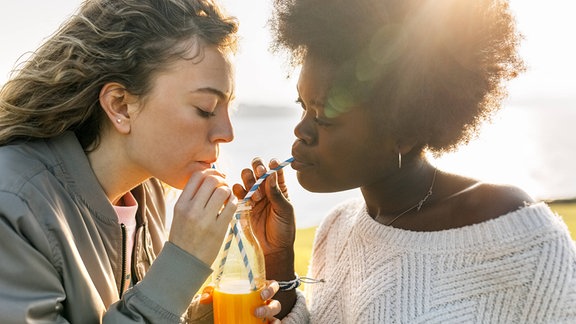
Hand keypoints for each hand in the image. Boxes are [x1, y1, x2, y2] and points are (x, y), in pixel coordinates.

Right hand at [169, 169, 236, 265]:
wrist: (184, 262)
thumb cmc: (184, 235)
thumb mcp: (180, 214)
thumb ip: (192, 197)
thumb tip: (209, 178)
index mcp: (181, 204)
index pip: (197, 176)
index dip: (209, 171)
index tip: (216, 176)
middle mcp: (191, 210)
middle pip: (211, 180)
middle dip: (221, 179)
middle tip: (224, 185)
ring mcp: (205, 220)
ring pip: (222, 191)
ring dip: (228, 190)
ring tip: (227, 197)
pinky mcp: (218, 230)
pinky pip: (231, 206)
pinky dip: (234, 202)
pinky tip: (230, 205)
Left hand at [198, 281, 281, 322]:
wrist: (219, 318)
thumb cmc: (225, 302)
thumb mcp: (218, 296)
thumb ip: (212, 293)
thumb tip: (206, 298)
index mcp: (258, 291)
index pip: (272, 286)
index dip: (271, 289)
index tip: (262, 295)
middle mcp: (265, 304)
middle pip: (276, 305)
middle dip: (269, 309)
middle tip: (256, 312)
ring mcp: (265, 317)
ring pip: (276, 318)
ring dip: (273, 322)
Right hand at [233, 158, 297, 319]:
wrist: (271, 249)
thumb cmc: (283, 230)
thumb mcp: (285, 210)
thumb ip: (277, 193)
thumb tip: (271, 174)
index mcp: (279, 187)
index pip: (274, 168)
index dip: (271, 165)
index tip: (270, 167)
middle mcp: (265, 188)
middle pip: (257, 168)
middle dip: (257, 168)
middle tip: (259, 176)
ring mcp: (253, 195)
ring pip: (246, 177)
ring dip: (249, 180)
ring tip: (255, 196)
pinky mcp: (242, 204)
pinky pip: (236, 191)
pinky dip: (237, 189)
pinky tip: (244, 197)